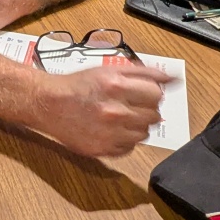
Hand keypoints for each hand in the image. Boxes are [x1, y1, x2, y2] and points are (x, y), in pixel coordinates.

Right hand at [36, 65, 173, 156]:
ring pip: (143, 133)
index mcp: (116, 86)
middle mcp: (114, 111)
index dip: (150, 94)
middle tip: (127, 104)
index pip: (156, 94)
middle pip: (153, 115)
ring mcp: (109, 133)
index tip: (141, 94)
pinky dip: (124, 139)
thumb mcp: (109, 69)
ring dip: (135, 125)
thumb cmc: (78, 85)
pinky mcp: (103, 150)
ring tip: (117, 117)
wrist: (48, 103)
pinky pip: (129, 148)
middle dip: (143, 109)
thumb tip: (171, 78)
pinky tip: (110, 129)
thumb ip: (143, 72)